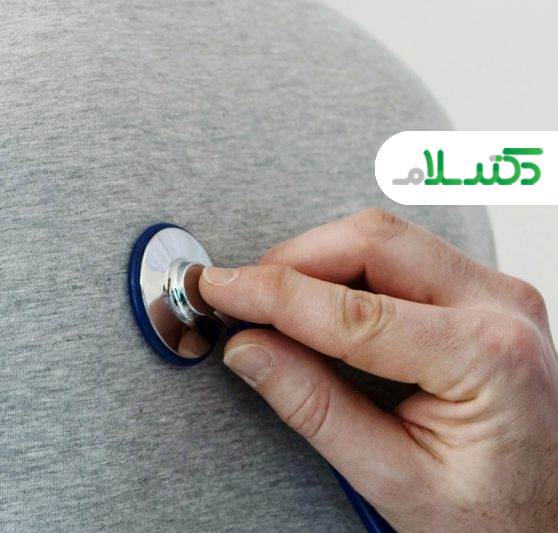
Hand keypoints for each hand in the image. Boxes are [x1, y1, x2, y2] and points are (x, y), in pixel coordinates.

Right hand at [197, 208, 557, 532]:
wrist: (553, 524)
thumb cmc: (494, 515)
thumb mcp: (394, 479)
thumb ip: (314, 408)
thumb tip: (247, 349)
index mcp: (488, 358)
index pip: (351, 308)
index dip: (269, 293)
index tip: (215, 289)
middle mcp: (502, 309)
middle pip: (371, 242)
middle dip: (291, 262)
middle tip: (236, 297)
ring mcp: (499, 294)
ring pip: (384, 237)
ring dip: (316, 261)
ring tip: (269, 306)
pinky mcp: (485, 294)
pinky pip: (403, 253)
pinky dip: (345, 268)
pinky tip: (315, 304)